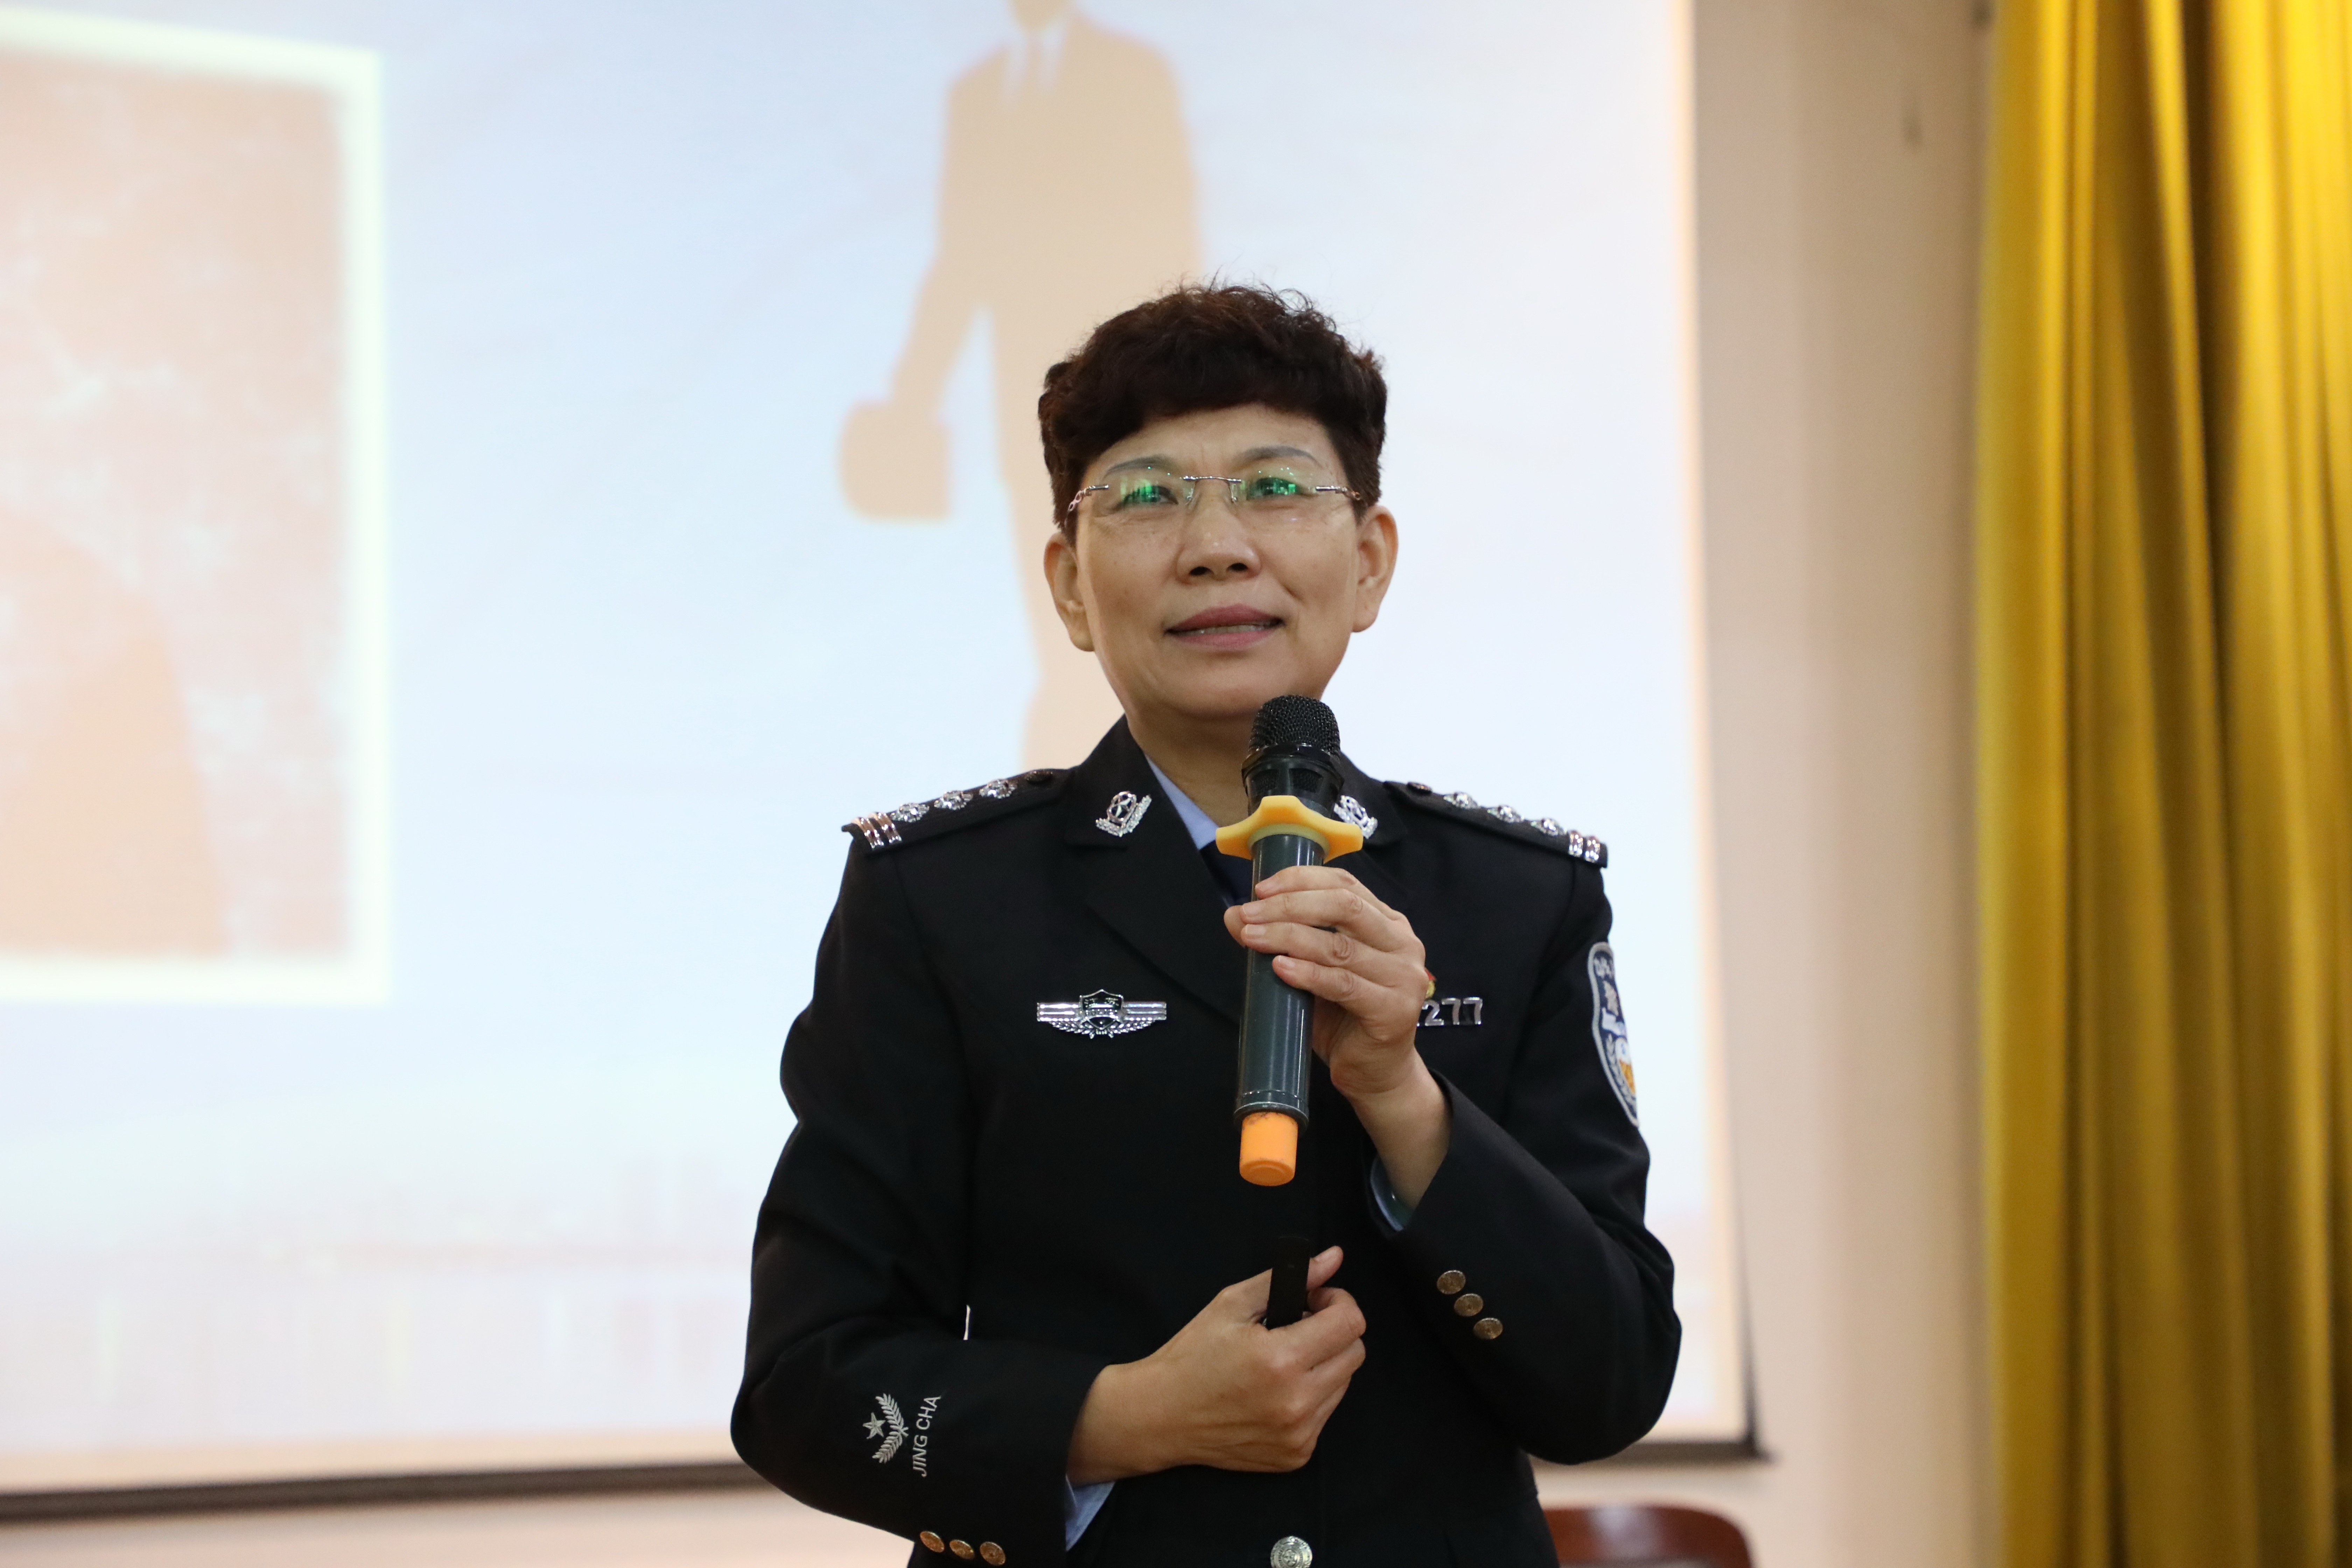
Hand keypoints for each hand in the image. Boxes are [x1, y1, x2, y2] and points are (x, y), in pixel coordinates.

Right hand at [1067, 1247, 1365, 1482]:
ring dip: (1324, 1365)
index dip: (1337, 1301)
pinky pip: (1325, 1415)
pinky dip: (1310, 1397)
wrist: (1161, 1416)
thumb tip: (1333, 1258)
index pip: (1350, 1323)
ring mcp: (1300, 1434)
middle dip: (1334, 1331)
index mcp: (1281, 1359)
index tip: (1314, 1300)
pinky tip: (1277, 1391)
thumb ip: (1287, 1279)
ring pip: (1343, 1384)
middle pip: (1355, 1354)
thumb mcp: (1231, 1304)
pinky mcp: (1297, 1455)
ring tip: (1284, 1360)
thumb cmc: (1192, 1356)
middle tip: (1299, 1326)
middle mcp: (1296, 1402)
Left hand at [1224, 865, 1449, 1200]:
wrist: (1374, 1075)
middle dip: (1290, 905)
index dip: (1301, 879)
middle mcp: (1403, 944)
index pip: (1345, 884)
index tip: (1260, 888)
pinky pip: (1344, 985)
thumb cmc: (1343, 1018)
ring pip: (1340, 946)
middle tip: (1250, 915)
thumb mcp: (1309, 970)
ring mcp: (1404, 977)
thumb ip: (1280, 939)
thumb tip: (1234, 914)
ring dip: (1289, 937)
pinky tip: (1280, 968)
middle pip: (1345, 906)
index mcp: (1389, 923)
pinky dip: (1308, 974)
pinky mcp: (1394, 1011)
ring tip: (1252, 938)